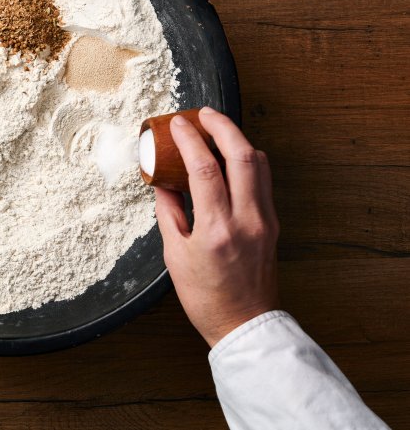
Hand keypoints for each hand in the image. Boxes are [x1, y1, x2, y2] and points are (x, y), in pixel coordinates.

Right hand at [154, 107, 278, 346]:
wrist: (244, 323)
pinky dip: (248, 160)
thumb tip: (163, 181)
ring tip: (218, 130)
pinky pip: (263, 180)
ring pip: (259, 164)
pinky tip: (231, 158)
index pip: (204, 168)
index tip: (177, 125)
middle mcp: (247, 219)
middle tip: (204, 113)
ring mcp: (265, 220)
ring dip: (238, 140)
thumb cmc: (205, 296)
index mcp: (217, 228)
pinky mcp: (272, 224)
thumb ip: (169, 212)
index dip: (189, 139)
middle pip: (242, 155)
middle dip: (223, 126)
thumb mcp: (174, 254)